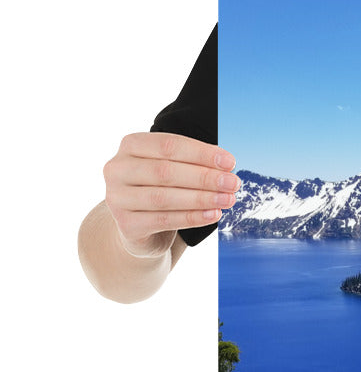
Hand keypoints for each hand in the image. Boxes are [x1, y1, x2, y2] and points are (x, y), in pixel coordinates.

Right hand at [103, 132, 239, 256]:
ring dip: (201, 198)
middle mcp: (117, 169)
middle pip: (165, 171)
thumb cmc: (162, 188)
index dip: (201, 153)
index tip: (230, 162)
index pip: (168, 145)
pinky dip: (192, 217)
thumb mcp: (174, 168)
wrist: (140, 226)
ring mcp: (117, 198)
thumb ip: (194, 162)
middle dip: (205, 177)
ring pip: (164, 197)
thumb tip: (227, 165)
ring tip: (228, 200)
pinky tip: (213, 215)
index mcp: (131, 145)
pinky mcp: (126, 224)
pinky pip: (164, 220)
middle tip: (233, 183)